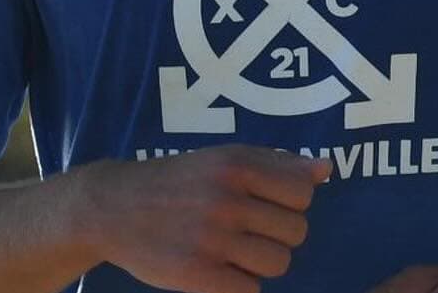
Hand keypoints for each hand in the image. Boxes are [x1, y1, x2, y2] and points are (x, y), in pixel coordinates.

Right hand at [67, 145, 330, 292]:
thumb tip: (326, 171)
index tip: (265, 207)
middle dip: (277, 236)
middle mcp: (226, 199)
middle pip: (296, 232)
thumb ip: (277, 164)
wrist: (111, 207)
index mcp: (237, 166)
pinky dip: (239, 285)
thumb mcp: (224, 158)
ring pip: (278, 263)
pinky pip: (250, 290)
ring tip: (235, 253)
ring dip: (262, 263)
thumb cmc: (178, 182)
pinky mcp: (196, 274)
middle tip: (247, 233)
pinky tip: (219, 271)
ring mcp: (211, 238)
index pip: (303, 194)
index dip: (290, 205)